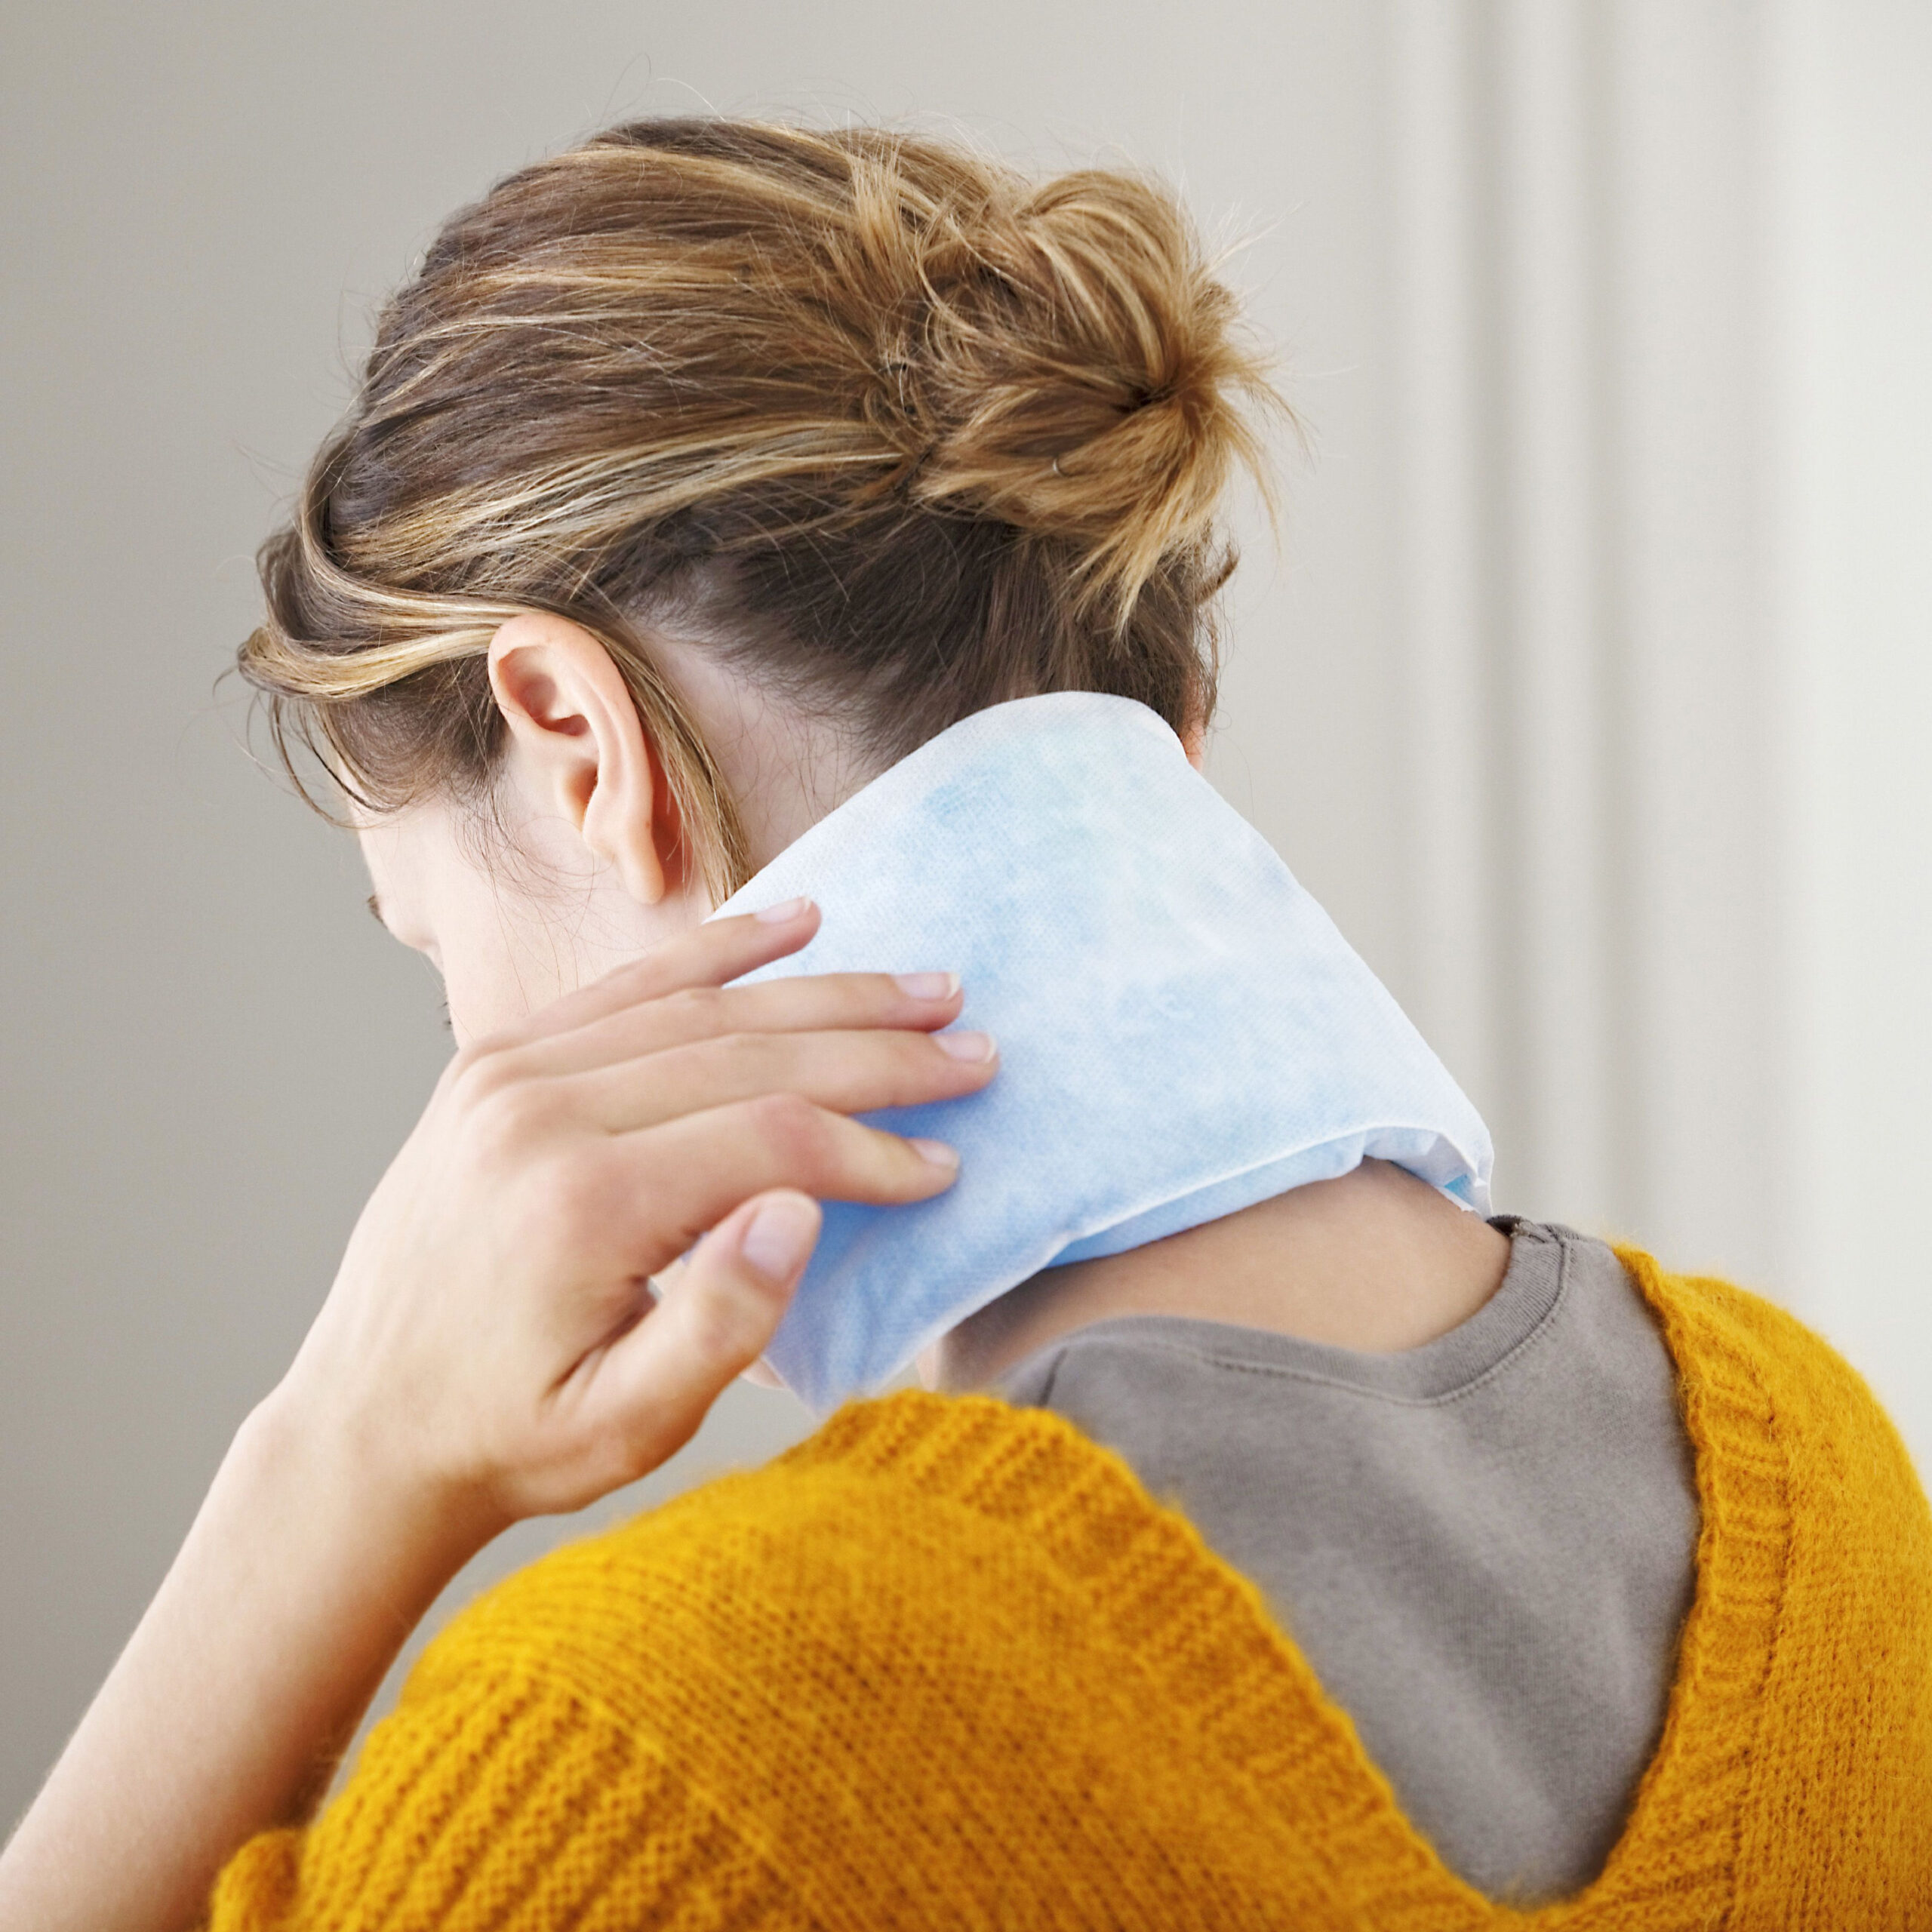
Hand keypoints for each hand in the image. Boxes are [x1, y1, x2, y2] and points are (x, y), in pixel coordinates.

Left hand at [270, 897, 995, 1547]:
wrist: (365, 1422)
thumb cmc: (507, 1435)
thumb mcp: (623, 1429)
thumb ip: (721, 1328)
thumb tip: (800, 1212)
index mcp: (581, 1203)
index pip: (769, 1137)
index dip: (872, 1147)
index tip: (945, 1162)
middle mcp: (541, 1113)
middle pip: (747, 1052)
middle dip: (875, 1048)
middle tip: (970, 1042)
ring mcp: (509, 1074)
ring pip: (700, 1007)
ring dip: (822, 990)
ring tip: (918, 988)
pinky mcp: (495, 1062)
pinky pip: (628, 987)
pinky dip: (718, 952)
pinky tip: (794, 922)